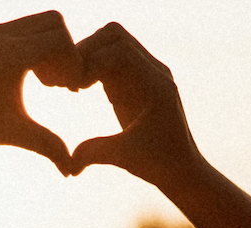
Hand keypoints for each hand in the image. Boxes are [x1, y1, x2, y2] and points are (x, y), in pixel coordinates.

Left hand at [0, 11, 82, 169]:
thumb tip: (72, 172)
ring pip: (38, 22)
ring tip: (44, 82)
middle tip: (59, 83)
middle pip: (55, 21)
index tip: (70, 91)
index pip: (62, 41)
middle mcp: (0, 35)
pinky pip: (21, 28)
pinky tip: (26, 77)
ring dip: (49, 47)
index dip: (74, 64)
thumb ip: (47, 146)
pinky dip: (32, 45)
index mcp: (10, 56)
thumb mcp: (12, 133)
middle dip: (65, 50)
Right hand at [67, 23, 204, 181]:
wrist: (182, 169)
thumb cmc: (159, 165)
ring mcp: (147, 73)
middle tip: (70, 81)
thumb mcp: (124, 158)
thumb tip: (68, 164)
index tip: (75, 88)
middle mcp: (155, 72)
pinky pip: (112, 58)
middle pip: (114, 35)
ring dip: (88, 56)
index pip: (119, 50)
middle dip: (86, 52)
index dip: (91, 62)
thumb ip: (95, 153)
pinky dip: (93, 66)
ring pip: (112, 42)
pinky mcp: (137, 80)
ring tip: (74, 85)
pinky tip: (80, 89)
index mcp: (156, 85)